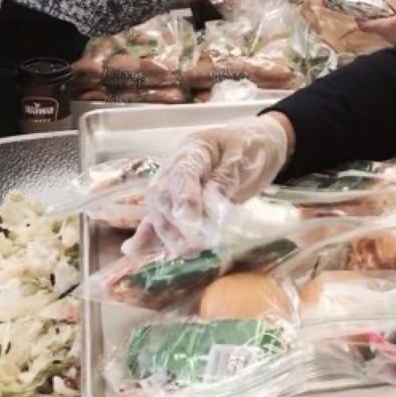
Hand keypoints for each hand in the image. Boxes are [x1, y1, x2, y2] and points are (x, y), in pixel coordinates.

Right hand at [129, 114, 288, 254]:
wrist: (260, 145)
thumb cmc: (252, 147)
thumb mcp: (244, 159)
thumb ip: (224, 181)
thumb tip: (210, 209)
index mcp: (194, 149)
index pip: (183, 172)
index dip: (184, 197)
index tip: (191, 220)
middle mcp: (177, 166)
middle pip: (164, 194)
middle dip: (174, 222)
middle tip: (193, 244)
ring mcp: (175, 184)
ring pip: (159, 210)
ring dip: (168, 233)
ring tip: (186, 252)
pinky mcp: (180, 202)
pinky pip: (160, 217)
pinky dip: (148, 234)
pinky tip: (135, 251)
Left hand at [356, 0, 395, 43]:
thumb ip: (393, 0)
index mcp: (383, 27)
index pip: (363, 25)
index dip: (359, 17)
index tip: (360, 8)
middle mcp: (385, 35)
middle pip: (373, 26)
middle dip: (373, 16)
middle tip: (375, 4)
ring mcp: (392, 39)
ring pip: (383, 28)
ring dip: (384, 19)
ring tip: (388, 7)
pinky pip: (392, 31)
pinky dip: (393, 23)